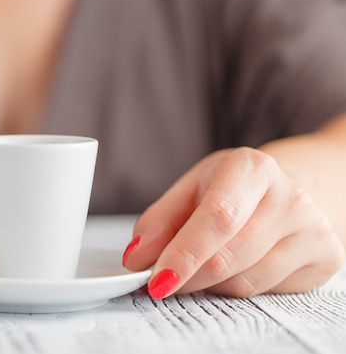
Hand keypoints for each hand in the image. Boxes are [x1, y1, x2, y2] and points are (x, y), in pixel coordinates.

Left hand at [122, 147, 344, 298]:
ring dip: (209, 286)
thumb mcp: (190, 190)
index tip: (156, 281)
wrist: (293, 187)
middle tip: (162, 282)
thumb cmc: (232, 189)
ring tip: (199, 268)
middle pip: (229, 257)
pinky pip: (266, 293)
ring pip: (245, 282)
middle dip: (187, 277)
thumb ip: (158, 221)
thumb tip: (135, 259)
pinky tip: (233, 268)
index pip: (218, 218)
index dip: (184, 254)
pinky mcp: (326, 259)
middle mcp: (290, 196)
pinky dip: (236, 289)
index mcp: (252, 168)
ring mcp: (314, 229)